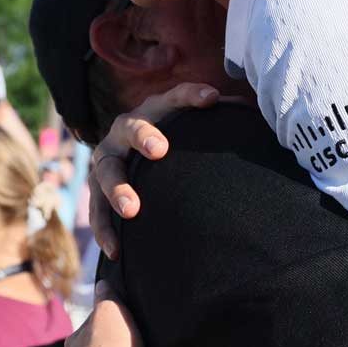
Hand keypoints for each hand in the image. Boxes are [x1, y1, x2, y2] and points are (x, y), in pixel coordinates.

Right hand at [88, 83, 220, 258]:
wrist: (139, 160)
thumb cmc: (179, 142)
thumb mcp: (197, 130)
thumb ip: (223, 119)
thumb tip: (250, 111)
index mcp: (154, 111)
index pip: (174, 98)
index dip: (190, 95)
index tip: (211, 99)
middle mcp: (126, 129)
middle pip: (131, 127)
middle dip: (143, 136)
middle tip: (159, 150)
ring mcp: (108, 158)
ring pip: (107, 170)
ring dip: (117, 189)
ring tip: (132, 210)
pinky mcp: (97, 188)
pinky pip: (96, 209)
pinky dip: (104, 229)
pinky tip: (116, 250)